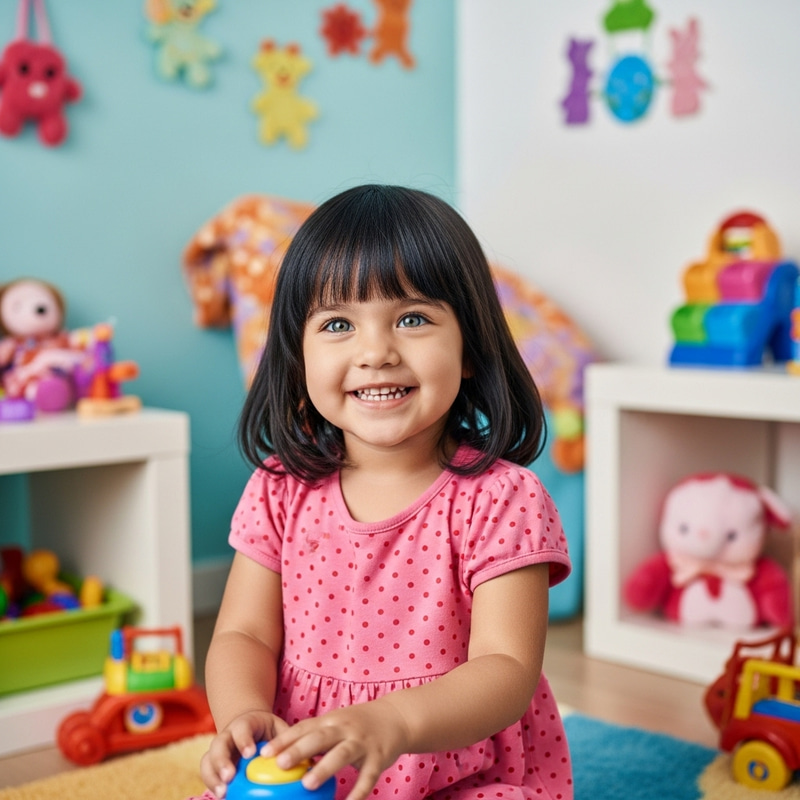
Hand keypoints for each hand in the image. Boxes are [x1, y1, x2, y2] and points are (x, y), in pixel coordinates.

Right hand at [200, 711, 288, 797]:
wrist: (251, 727)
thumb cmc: (269, 731)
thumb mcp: (279, 729)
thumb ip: (287, 741)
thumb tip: (305, 758)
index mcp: (245, 723)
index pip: (242, 729)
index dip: (244, 740)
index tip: (249, 754)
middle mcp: (228, 735)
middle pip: (219, 744)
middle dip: (222, 761)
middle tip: (230, 777)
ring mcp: (219, 750)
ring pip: (208, 760)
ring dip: (213, 777)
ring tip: (223, 793)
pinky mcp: (214, 764)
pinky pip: (207, 773)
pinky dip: (212, 785)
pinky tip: (222, 796)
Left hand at [263, 699, 410, 799]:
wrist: (396, 717)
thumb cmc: (358, 724)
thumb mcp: (337, 723)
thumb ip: (315, 737)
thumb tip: (283, 756)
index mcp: (331, 720)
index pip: (304, 728)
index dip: (284, 739)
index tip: (264, 752)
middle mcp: (345, 728)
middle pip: (320, 737)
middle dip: (299, 750)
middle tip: (280, 764)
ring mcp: (362, 742)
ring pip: (342, 754)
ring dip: (325, 768)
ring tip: (307, 784)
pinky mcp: (378, 758)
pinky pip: (367, 777)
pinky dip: (358, 792)